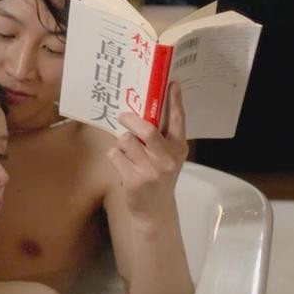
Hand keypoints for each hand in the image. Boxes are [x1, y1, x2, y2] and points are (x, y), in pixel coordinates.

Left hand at [108, 82, 189, 218]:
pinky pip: (115, 155)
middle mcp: (167, 159)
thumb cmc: (160, 177)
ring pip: (125, 140)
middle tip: (123, 116)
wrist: (156, 210)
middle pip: (147, 129)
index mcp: (178, 148)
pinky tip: (122, 164)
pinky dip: (115, 155)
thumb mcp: (169, 157)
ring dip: (121, 142)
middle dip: (131, 119)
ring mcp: (151, 171)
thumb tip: (147, 109)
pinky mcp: (134, 180)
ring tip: (126, 151)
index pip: (178, 120)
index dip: (175, 101)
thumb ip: (163, 137)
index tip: (172, 83)